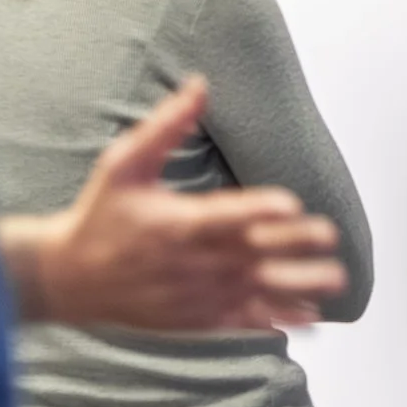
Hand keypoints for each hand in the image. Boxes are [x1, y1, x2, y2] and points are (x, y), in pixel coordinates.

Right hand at [0, 77, 347, 330]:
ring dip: (298, 286)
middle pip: (250, 253)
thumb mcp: (123, 164)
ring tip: (336, 279)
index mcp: (175, 223)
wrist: (70, 279)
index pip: (223, 216)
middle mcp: (191, 262)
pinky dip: (278, 320)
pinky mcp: (198, 319)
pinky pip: (244, 321)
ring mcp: (197, 295)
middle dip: (292, 245)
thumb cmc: (100, 216)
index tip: (290, 204)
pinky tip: (312, 318)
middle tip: (329, 235)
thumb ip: (164, 126)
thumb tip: (199, 85)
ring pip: (255, 290)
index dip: (257, 211)